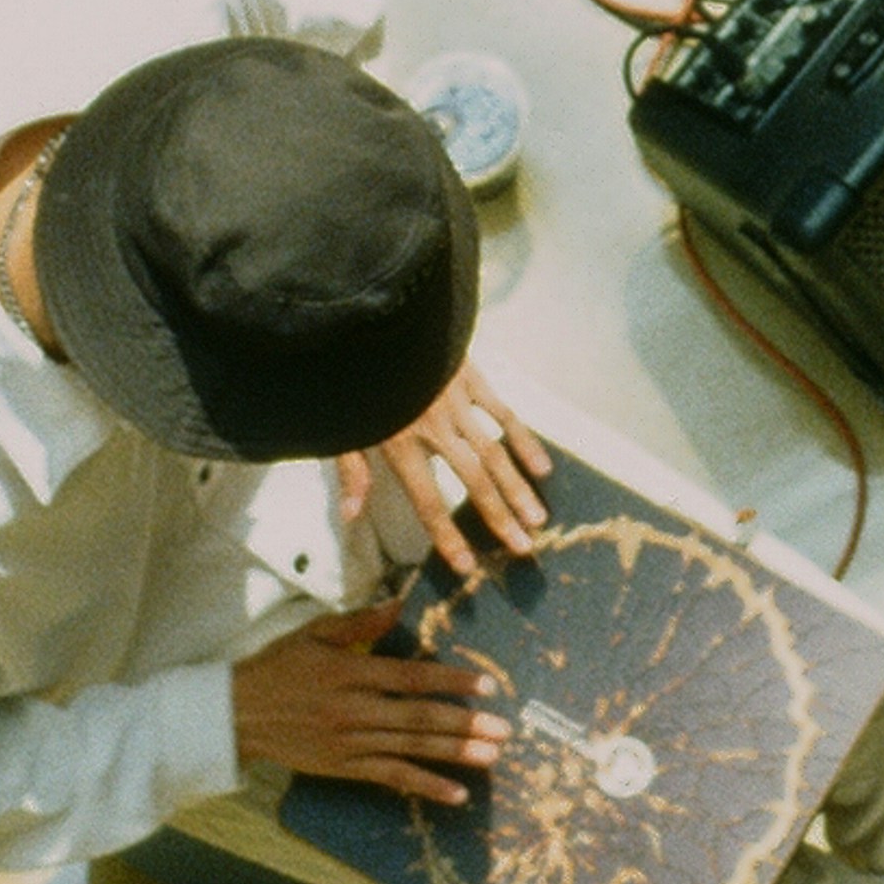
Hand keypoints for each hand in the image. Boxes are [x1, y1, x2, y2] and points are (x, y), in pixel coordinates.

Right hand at [234, 600, 502, 797]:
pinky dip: (425, 786)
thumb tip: (399, 604)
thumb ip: (359, 622)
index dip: (450, 682)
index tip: (486, 685)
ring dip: (454, 753)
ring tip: (492, 756)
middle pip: (418, 718)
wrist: (235, 715)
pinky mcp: (343, 768)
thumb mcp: (314, 633)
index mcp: (350, 672)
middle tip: (504, 728)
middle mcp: (354, 710)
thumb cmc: (278, 667)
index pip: (410, 678)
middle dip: (464, 724)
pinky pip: (390, 778)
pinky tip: (456, 794)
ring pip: (410, 749)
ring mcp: (349, 743)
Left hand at [340, 363, 553, 581]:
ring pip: (494, 451)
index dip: (448, 536)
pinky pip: (503, 412)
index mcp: (399, 443)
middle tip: (524, 548)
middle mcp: (433, 427)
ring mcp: (457, 401)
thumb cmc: (353, 376)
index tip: (468, 566)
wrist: (372, 318)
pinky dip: (524, 440)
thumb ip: (351, 471)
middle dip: (499, 517)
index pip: (428, 500)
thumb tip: (352, 516)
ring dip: (518, 487)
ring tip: (538, 518)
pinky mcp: (471, 378)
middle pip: (473, 480)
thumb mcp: (341, 426)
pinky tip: (542, 467)